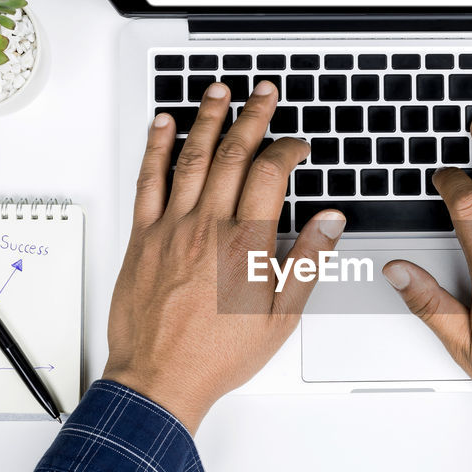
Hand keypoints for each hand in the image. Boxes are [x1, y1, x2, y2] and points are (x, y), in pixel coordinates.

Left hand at [103, 81, 345, 432]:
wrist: (159, 379)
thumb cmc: (217, 355)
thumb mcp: (280, 316)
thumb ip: (306, 262)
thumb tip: (329, 222)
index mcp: (244, 245)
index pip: (269, 175)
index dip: (287, 150)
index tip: (297, 145)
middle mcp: (206, 228)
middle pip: (232, 155)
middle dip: (252, 118)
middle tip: (263, 93)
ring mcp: (171, 229)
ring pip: (191, 158)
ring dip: (207, 119)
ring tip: (219, 92)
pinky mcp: (143, 238)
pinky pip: (148, 181)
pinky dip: (156, 149)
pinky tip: (164, 126)